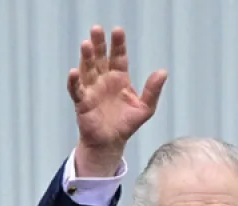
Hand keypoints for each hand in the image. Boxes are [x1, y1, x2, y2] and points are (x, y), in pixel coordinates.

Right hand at [68, 25, 166, 175]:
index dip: (118, 44)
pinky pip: (76, 90)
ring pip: (87, 69)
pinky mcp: (82, 102)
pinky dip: (74, 82)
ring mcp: (92, 89)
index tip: (117, 31)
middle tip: (96, 29)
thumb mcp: (145, 108)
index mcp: (119, 78)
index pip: (118, 57)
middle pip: (100, 58)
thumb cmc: (126, 124)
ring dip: (86, 57)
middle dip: (99, 44)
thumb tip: (163, 72)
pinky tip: (74, 72)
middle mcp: (104, 80)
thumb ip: (152, 91)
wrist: (111, 143)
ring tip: (86, 44)